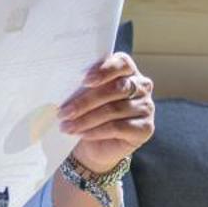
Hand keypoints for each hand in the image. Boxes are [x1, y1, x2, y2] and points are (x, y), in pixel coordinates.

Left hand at [58, 52, 155, 172]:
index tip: (84, 80)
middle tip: (64, 112)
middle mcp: (140, 86)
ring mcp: (145, 107)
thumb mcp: (82, 94)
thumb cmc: (87, 111)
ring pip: (114, 110)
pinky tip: (81, 134)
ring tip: (66, 126)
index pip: (122, 63)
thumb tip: (61, 80)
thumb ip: (80, 85)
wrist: (95, 143)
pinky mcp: (145, 128)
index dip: (104, 70)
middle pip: (115, 88)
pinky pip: (118, 127)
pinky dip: (96, 131)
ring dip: (85, 119)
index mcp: (126, 70)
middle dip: (85, 101)